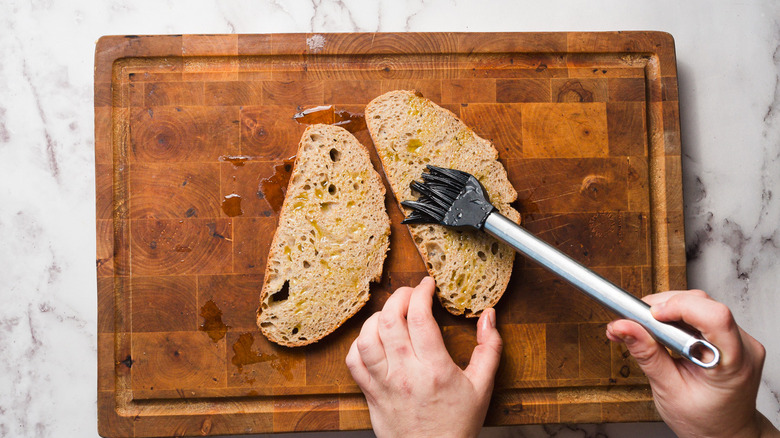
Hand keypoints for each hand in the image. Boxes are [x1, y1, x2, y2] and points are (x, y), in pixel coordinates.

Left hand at [345, 277, 502, 437]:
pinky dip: (359, 343)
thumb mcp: (483, 386)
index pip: (419, 317)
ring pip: (366, 337)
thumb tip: (489, 316)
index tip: (427, 285)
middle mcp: (405, 373)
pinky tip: (374, 339)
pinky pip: (354, 360)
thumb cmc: (457, 424)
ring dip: (377, 317)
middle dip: (398, 296)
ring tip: (391, 313)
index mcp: (434, 369)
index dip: (421, 292)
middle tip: (410, 293)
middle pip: (388, 320)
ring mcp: (383, 384)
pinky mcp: (370, 393)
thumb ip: (489, 349)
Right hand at [606, 290, 777, 437]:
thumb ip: (647, 355)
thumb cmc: (703, 420)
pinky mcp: (732, 336)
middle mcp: (743, 346)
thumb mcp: (668, 391)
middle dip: (665, 307)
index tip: (650, 314)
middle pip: (704, 304)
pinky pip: (703, 312)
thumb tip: (623, 327)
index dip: (679, 307)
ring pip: (702, 304)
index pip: (715, 317)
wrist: (725, 433)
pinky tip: (664, 331)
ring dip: (669, 310)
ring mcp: (740, 339)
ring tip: (647, 328)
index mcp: (732, 363)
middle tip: (637, 321)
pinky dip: (678, 316)